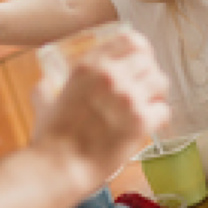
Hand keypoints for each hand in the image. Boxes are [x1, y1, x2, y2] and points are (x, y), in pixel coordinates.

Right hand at [33, 29, 170, 184]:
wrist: (60, 167)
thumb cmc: (51, 138)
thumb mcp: (44, 101)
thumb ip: (46, 87)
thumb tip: (45, 82)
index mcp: (89, 66)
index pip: (129, 40)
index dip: (140, 49)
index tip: (140, 59)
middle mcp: (111, 76)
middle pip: (148, 61)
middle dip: (149, 73)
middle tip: (145, 87)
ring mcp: (128, 98)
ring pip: (160, 81)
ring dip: (157, 93)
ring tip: (149, 103)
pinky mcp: (141, 122)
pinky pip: (164, 110)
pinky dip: (159, 117)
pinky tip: (151, 123)